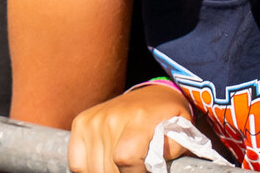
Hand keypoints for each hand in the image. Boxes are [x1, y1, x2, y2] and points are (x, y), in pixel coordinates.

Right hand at [67, 81, 194, 172]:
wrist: (153, 95)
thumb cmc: (170, 120)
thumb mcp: (182, 134)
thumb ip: (172, 151)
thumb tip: (155, 166)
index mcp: (138, 119)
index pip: (125, 158)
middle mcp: (111, 117)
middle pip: (109, 167)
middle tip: (135, 170)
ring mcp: (93, 120)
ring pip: (93, 168)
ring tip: (121, 169)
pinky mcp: (81, 123)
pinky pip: (76, 162)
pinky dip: (88, 171)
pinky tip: (104, 167)